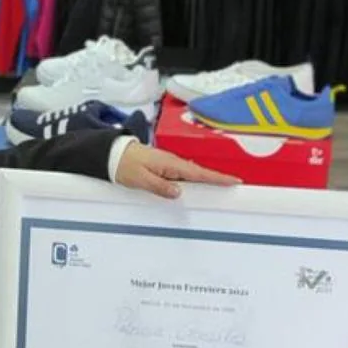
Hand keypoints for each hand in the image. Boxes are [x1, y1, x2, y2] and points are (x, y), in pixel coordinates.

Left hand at [114, 142, 240, 198]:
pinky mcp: (164, 167)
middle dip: (217, 179)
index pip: (198, 173)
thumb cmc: (125, 164)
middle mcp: (173, 163)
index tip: (234, 181)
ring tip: (222, 188)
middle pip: (199, 174)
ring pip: (191, 175)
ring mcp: (169, 164)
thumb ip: (160, 186)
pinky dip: (193, 180)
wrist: (113, 154)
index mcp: (170, 164)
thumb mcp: (140, 178)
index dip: (217, 178)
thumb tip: (178, 193)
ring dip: (206, 180)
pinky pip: (183, 175)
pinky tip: (197, 187)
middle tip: (234, 186)